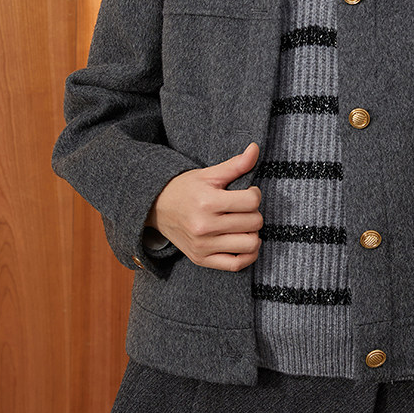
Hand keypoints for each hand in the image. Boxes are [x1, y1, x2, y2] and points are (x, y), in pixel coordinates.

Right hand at [146, 142, 262, 271]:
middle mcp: (205, 226)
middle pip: (253, 223)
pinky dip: (248, 255)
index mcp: (208, 202)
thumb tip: (256, 148)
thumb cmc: (186, 188)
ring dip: (253, 233)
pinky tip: (245, 242)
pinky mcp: (201, 259)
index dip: (255, 195)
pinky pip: (236, 264)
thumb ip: (235, 164)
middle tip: (243, 209)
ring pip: (250, 244)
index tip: (248, 193)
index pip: (251, 202)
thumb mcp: (209, 174)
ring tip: (243, 225)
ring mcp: (203, 246)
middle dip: (254, 213)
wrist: (157, 207)